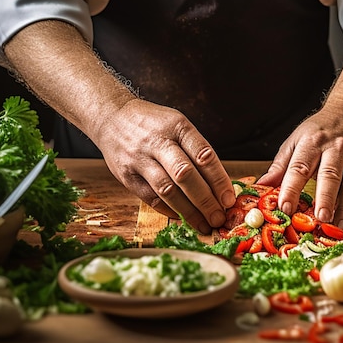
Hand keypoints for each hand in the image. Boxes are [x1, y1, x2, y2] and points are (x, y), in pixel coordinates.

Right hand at [94, 98, 235, 234]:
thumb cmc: (154, 125)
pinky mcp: (126, 175)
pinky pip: (150, 198)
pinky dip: (168, 210)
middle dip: (205, 200)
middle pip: (185, 174)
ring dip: (188, 211)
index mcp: (178, 126)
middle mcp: (158, 141)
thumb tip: (220, 186)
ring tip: (203, 225)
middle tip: (219, 219)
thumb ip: (196, 151)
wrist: (112, 117)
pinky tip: (182, 217)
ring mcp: (140, 159)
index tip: (229, 200)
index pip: (203, 155)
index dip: (219, 180)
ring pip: (167, 190)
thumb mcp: (178, 125)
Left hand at [256, 108, 342, 236]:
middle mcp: (336, 149)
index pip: (300, 166)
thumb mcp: (294, 142)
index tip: (285, 207)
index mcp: (312, 142)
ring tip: (339, 230)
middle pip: (331, 175)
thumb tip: (261, 186)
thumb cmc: (316, 133)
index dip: (292, 188)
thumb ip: (279, 166)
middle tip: (321, 219)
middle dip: (326, 198)